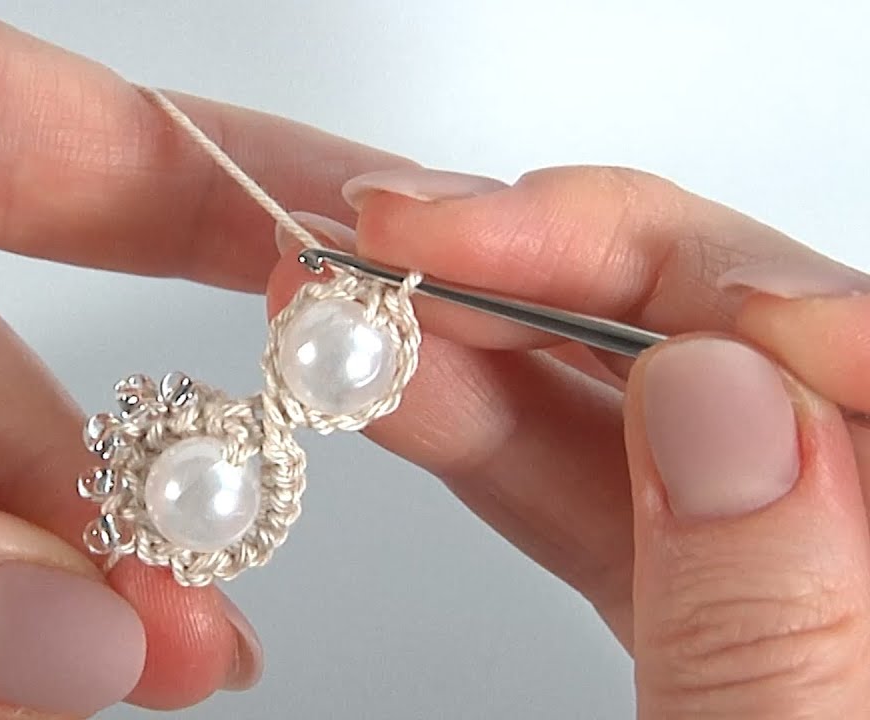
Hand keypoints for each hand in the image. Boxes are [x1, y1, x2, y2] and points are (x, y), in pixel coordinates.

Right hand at [269, 166, 869, 715]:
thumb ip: (761, 618)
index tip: (540, 250)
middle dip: (557, 268)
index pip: (857, 357)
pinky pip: (593, 489)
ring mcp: (766, 565)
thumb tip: (709, 392)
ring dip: (479, 335)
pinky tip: (399, 387)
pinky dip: (487, 434)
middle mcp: (853, 544)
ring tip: (353, 297)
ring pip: (635, 405)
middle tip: (414, 236)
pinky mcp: (684, 599)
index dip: (708, 272)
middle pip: (731, 341)